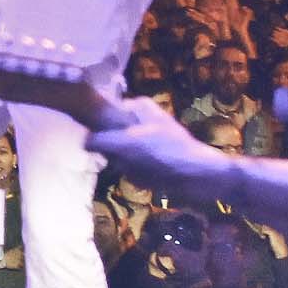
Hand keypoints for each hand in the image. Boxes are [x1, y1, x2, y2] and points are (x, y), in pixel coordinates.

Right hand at [82, 98, 235, 200]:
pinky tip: (151, 180)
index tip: (104, 148)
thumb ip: (102, 139)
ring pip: (121, 156)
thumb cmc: (167, 155)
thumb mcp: (129, 144)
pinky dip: (139, 177)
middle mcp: (142, 119)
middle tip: (129, 162)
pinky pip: (135, 168)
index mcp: (137, 107)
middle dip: (117, 156)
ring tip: (144, 172)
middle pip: (111, 138)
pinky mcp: (156, 159)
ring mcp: (148, 140)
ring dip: (129, 168)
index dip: (100, 133)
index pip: (103, 115)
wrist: (203, 179)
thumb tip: (84, 141)